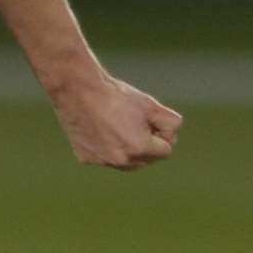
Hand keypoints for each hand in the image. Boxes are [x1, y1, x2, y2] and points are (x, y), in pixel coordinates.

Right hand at [50, 72, 180, 170]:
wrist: (78, 90)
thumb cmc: (116, 95)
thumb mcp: (149, 104)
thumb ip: (170, 121)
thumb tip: (174, 132)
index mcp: (140, 148)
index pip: (165, 151)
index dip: (161, 134)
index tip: (150, 120)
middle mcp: (121, 161)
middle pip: (146, 159)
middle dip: (146, 144)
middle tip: (135, 121)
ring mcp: (102, 162)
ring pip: (125, 162)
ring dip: (128, 149)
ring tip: (118, 125)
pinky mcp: (86, 159)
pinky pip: (105, 158)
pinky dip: (106, 148)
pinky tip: (99, 128)